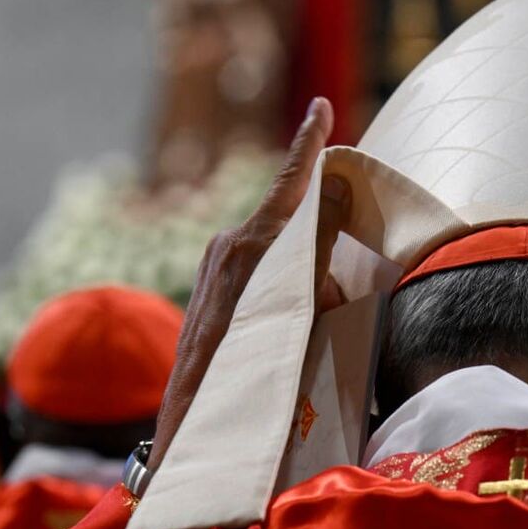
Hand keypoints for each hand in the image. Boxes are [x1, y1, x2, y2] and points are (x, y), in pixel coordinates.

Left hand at [148, 98, 349, 469]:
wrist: (191, 419)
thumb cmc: (251, 371)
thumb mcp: (300, 316)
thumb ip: (320, 273)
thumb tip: (336, 249)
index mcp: (251, 247)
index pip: (289, 182)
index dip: (308, 143)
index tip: (320, 109)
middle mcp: (227, 246)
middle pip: (289, 221)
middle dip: (320, 243)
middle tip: (334, 288)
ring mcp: (215, 264)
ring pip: (274, 249)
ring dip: (300, 274)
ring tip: (306, 323)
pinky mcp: (210, 285)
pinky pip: (258, 270)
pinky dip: (281, 286)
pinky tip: (287, 323)